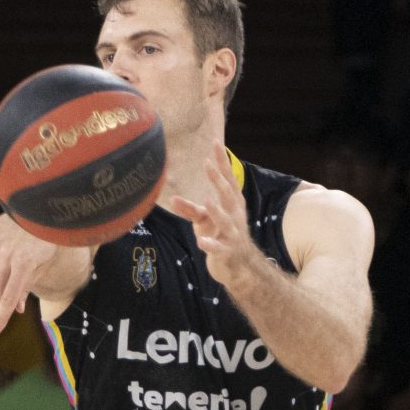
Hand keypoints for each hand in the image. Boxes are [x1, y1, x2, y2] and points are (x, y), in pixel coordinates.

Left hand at [161, 154, 265, 303]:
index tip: (214, 143)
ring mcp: (232, 233)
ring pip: (224, 220)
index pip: (228, 179)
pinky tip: (201, 242)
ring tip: (206, 201)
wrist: (238, 265)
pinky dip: (210, 244)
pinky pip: (218, 248)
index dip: (221, 162)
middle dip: (217, 179)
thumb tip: (171, 198)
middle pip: (227, 194)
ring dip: (216, 211)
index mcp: (232, 204)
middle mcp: (235, 215)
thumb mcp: (204, 221)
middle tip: (207, 163)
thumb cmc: (221, 235)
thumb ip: (189, 209)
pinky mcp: (227, 251)